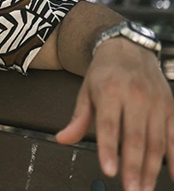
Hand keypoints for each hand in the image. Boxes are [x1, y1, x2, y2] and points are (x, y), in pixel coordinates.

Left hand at [55, 37, 173, 190]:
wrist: (128, 49)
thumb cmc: (104, 73)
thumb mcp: (85, 91)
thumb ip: (78, 119)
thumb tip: (62, 139)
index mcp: (110, 91)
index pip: (109, 125)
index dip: (109, 150)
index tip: (109, 170)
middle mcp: (135, 97)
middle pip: (135, 138)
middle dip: (133, 167)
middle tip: (131, 189)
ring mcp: (156, 103)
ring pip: (156, 141)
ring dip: (152, 169)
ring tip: (144, 188)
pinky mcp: (170, 108)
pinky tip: (173, 176)